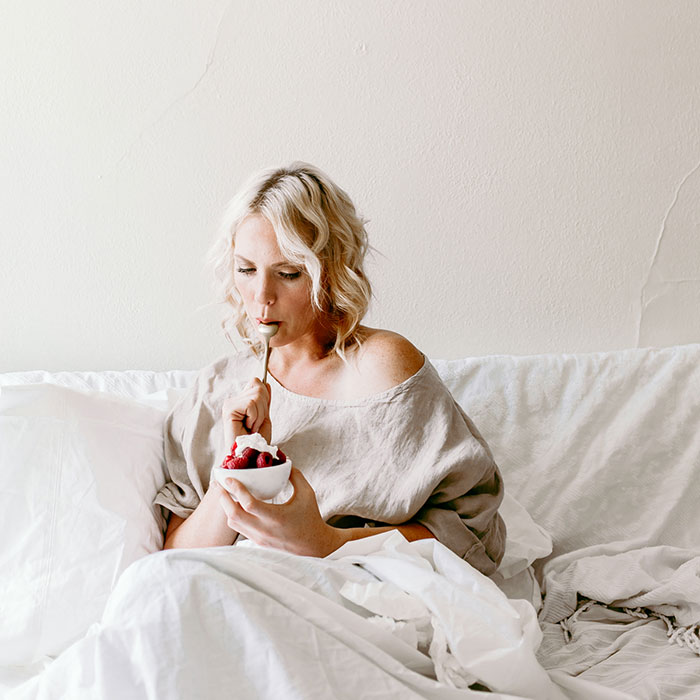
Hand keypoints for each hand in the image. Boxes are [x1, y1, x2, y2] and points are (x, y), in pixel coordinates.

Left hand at [218, 468, 347, 556]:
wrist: (314, 546)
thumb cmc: (310, 518)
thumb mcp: (307, 493)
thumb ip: (295, 476)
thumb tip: (284, 462)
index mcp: (276, 517)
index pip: (248, 504)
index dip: (236, 490)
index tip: (229, 478)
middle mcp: (264, 530)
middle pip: (233, 515)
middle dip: (223, 498)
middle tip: (219, 484)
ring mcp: (259, 538)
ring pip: (233, 524)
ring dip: (226, 508)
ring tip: (225, 494)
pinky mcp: (258, 543)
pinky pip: (239, 529)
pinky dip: (234, 516)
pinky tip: (235, 506)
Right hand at [221, 378, 271, 448]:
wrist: (251, 454)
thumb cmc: (256, 440)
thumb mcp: (264, 417)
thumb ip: (264, 401)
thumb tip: (266, 383)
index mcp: (241, 401)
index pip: (257, 383)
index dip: (265, 399)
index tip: (260, 416)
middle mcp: (233, 400)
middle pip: (258, 386)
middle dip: (263, 407)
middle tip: (256, 423)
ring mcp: (230, 404)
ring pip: (256, 395)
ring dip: (259, 415)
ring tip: (252, 427)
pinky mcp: (229, 409)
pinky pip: (251, 404)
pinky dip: (255, 417)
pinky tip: (248, 427)